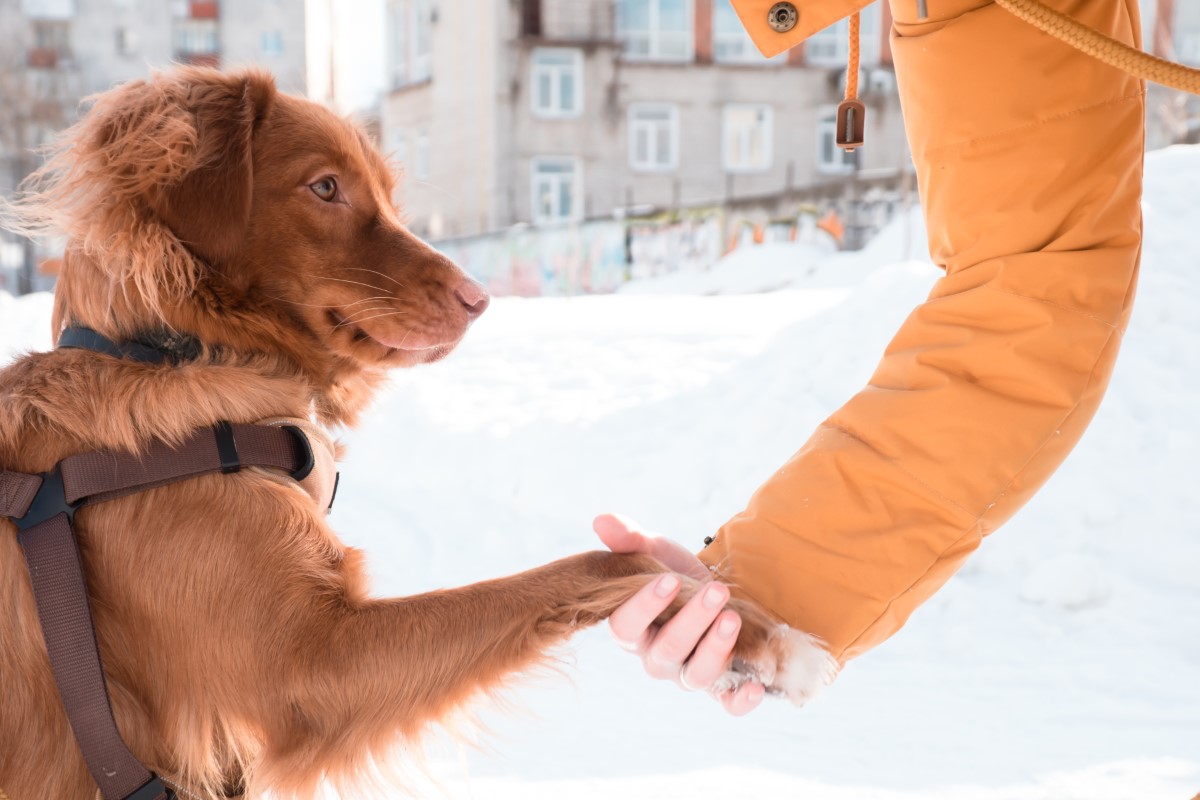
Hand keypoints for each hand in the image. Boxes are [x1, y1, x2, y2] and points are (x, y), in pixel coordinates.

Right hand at [593, 513, 764, 715]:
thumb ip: (629, 538)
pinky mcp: (720, 686)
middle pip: (667, 650)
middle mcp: (656, 657)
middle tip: (717, 591)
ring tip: (734, 619)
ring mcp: (687, 674)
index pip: (626, 626)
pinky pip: (726, 703)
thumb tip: (601, 520)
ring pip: (696, 675)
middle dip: (693, 620)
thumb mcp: (655, 551)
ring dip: (716, 649)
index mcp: (633, 629)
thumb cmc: (677, 574)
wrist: (716, 592)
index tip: (669, 580)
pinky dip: (740, 700)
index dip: (645, 606)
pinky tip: (756, 685)